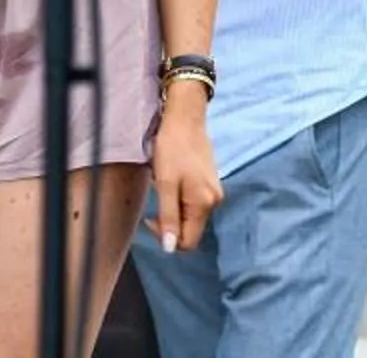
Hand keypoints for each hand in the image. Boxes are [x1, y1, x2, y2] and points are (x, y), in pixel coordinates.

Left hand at [149, 88, 222, 251]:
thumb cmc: (172, 148)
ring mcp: (214, 191)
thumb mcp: (165, 184)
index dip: (167, 237)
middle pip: (190, 230)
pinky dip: (180, 199)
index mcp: (204, 203)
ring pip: (191, 216)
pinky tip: (173, 181)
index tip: (152, 217)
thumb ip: (169, 217)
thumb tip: (170, 248)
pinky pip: (194, 203)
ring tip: (164, 185)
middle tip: (156, 199)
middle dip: (170, 222)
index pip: (188, 242)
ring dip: (174, 209)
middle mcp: (214, 200)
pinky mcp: (210, 182)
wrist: (185, 118)